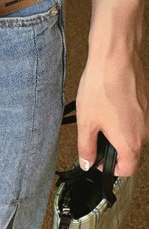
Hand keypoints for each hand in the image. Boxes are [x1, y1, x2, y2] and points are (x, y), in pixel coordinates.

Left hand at [76, 48, 148, 176]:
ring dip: (116, 132)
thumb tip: (87, 162)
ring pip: (132, 134)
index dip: (109, 169)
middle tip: (94, 136)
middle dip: (111, 149)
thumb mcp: (86, 123)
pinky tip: (108, 105)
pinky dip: (122, 118)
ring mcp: (147, 117)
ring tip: (99, 117)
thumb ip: (86, 148)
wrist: (116, 58)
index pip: (127, 170)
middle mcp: (144, 132)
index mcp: (130, 142)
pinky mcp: (145, 103)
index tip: (97, 161)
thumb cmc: (102, 87)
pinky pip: (134, 119)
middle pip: (130, 152)